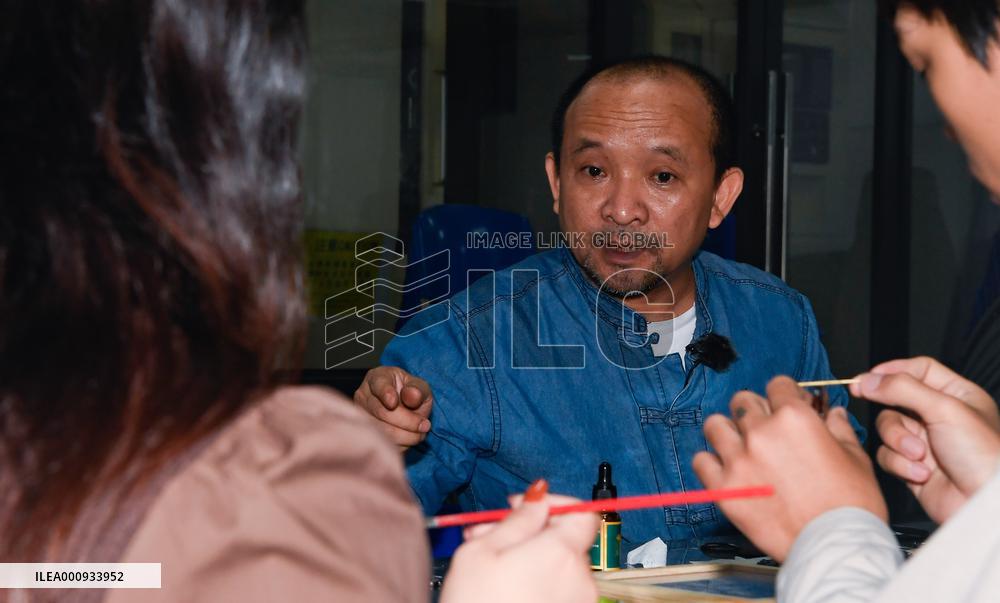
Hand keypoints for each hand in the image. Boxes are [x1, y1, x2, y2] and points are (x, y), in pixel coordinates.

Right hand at [353, 366, 432, 447]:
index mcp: (377, 378)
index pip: (379, 385)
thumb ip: (418, 389)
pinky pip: (382, 443)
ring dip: (405, 436)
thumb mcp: (419, 387)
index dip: (385, 393)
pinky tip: (409, 439)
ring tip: (420, 434)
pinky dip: (400, 445)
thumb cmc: (410, 394)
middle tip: (425, 426)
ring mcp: (361, 416)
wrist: (405, 409)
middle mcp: (363, 396)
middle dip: (407, 421)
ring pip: (380, 430)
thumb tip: (412, 395)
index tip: (394, 402)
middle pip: (381, 412)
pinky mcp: (364, 433)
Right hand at [440, 480, 598, 602]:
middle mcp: (580, 578)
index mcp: (561, 552)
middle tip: (490, 535)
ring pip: (560, 566)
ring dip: (530, 558)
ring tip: (491, 567)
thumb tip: (538, 495)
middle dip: (530, 532)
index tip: (527, 505)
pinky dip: (537, 582)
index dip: (555, 503)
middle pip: (566, 540)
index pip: (582, 512)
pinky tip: (505, 588)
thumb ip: (518, 519)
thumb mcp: (482, 552)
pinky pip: (560, 591)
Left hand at [693, 376, 886, 562]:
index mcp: (794, 418)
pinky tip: (726, 469)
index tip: (786, 404)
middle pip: (743, 401)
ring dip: (728, 431)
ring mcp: (738, 460)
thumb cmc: (850, 507)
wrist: (836, 546)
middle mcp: (761, 433)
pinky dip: (710, 463)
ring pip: (715, 426)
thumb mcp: (855, 458)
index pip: (777, 385)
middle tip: (765, 427)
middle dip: (755, 410)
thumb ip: (839, 429)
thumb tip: (834, 416)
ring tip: (740, 445)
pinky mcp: (724, 488)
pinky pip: (701, 462)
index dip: (784, 394)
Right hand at [852, 356, 999, 522]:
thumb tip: (867, 380)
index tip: (867, 378)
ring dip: (898, 442)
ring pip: (888, 429)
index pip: (919, 370)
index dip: (892, 371)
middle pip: (895, 401)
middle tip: (873, 408)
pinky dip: (900, 464)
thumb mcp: (944, 409)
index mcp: (957, 395)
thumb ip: (902, 388)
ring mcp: (926, 442)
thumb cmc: (984, 456)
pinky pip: (888, 456)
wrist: (983, 504)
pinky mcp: (912, 466)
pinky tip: (922, 473)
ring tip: (919, 455)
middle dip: (893, 415)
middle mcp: (940, 417)